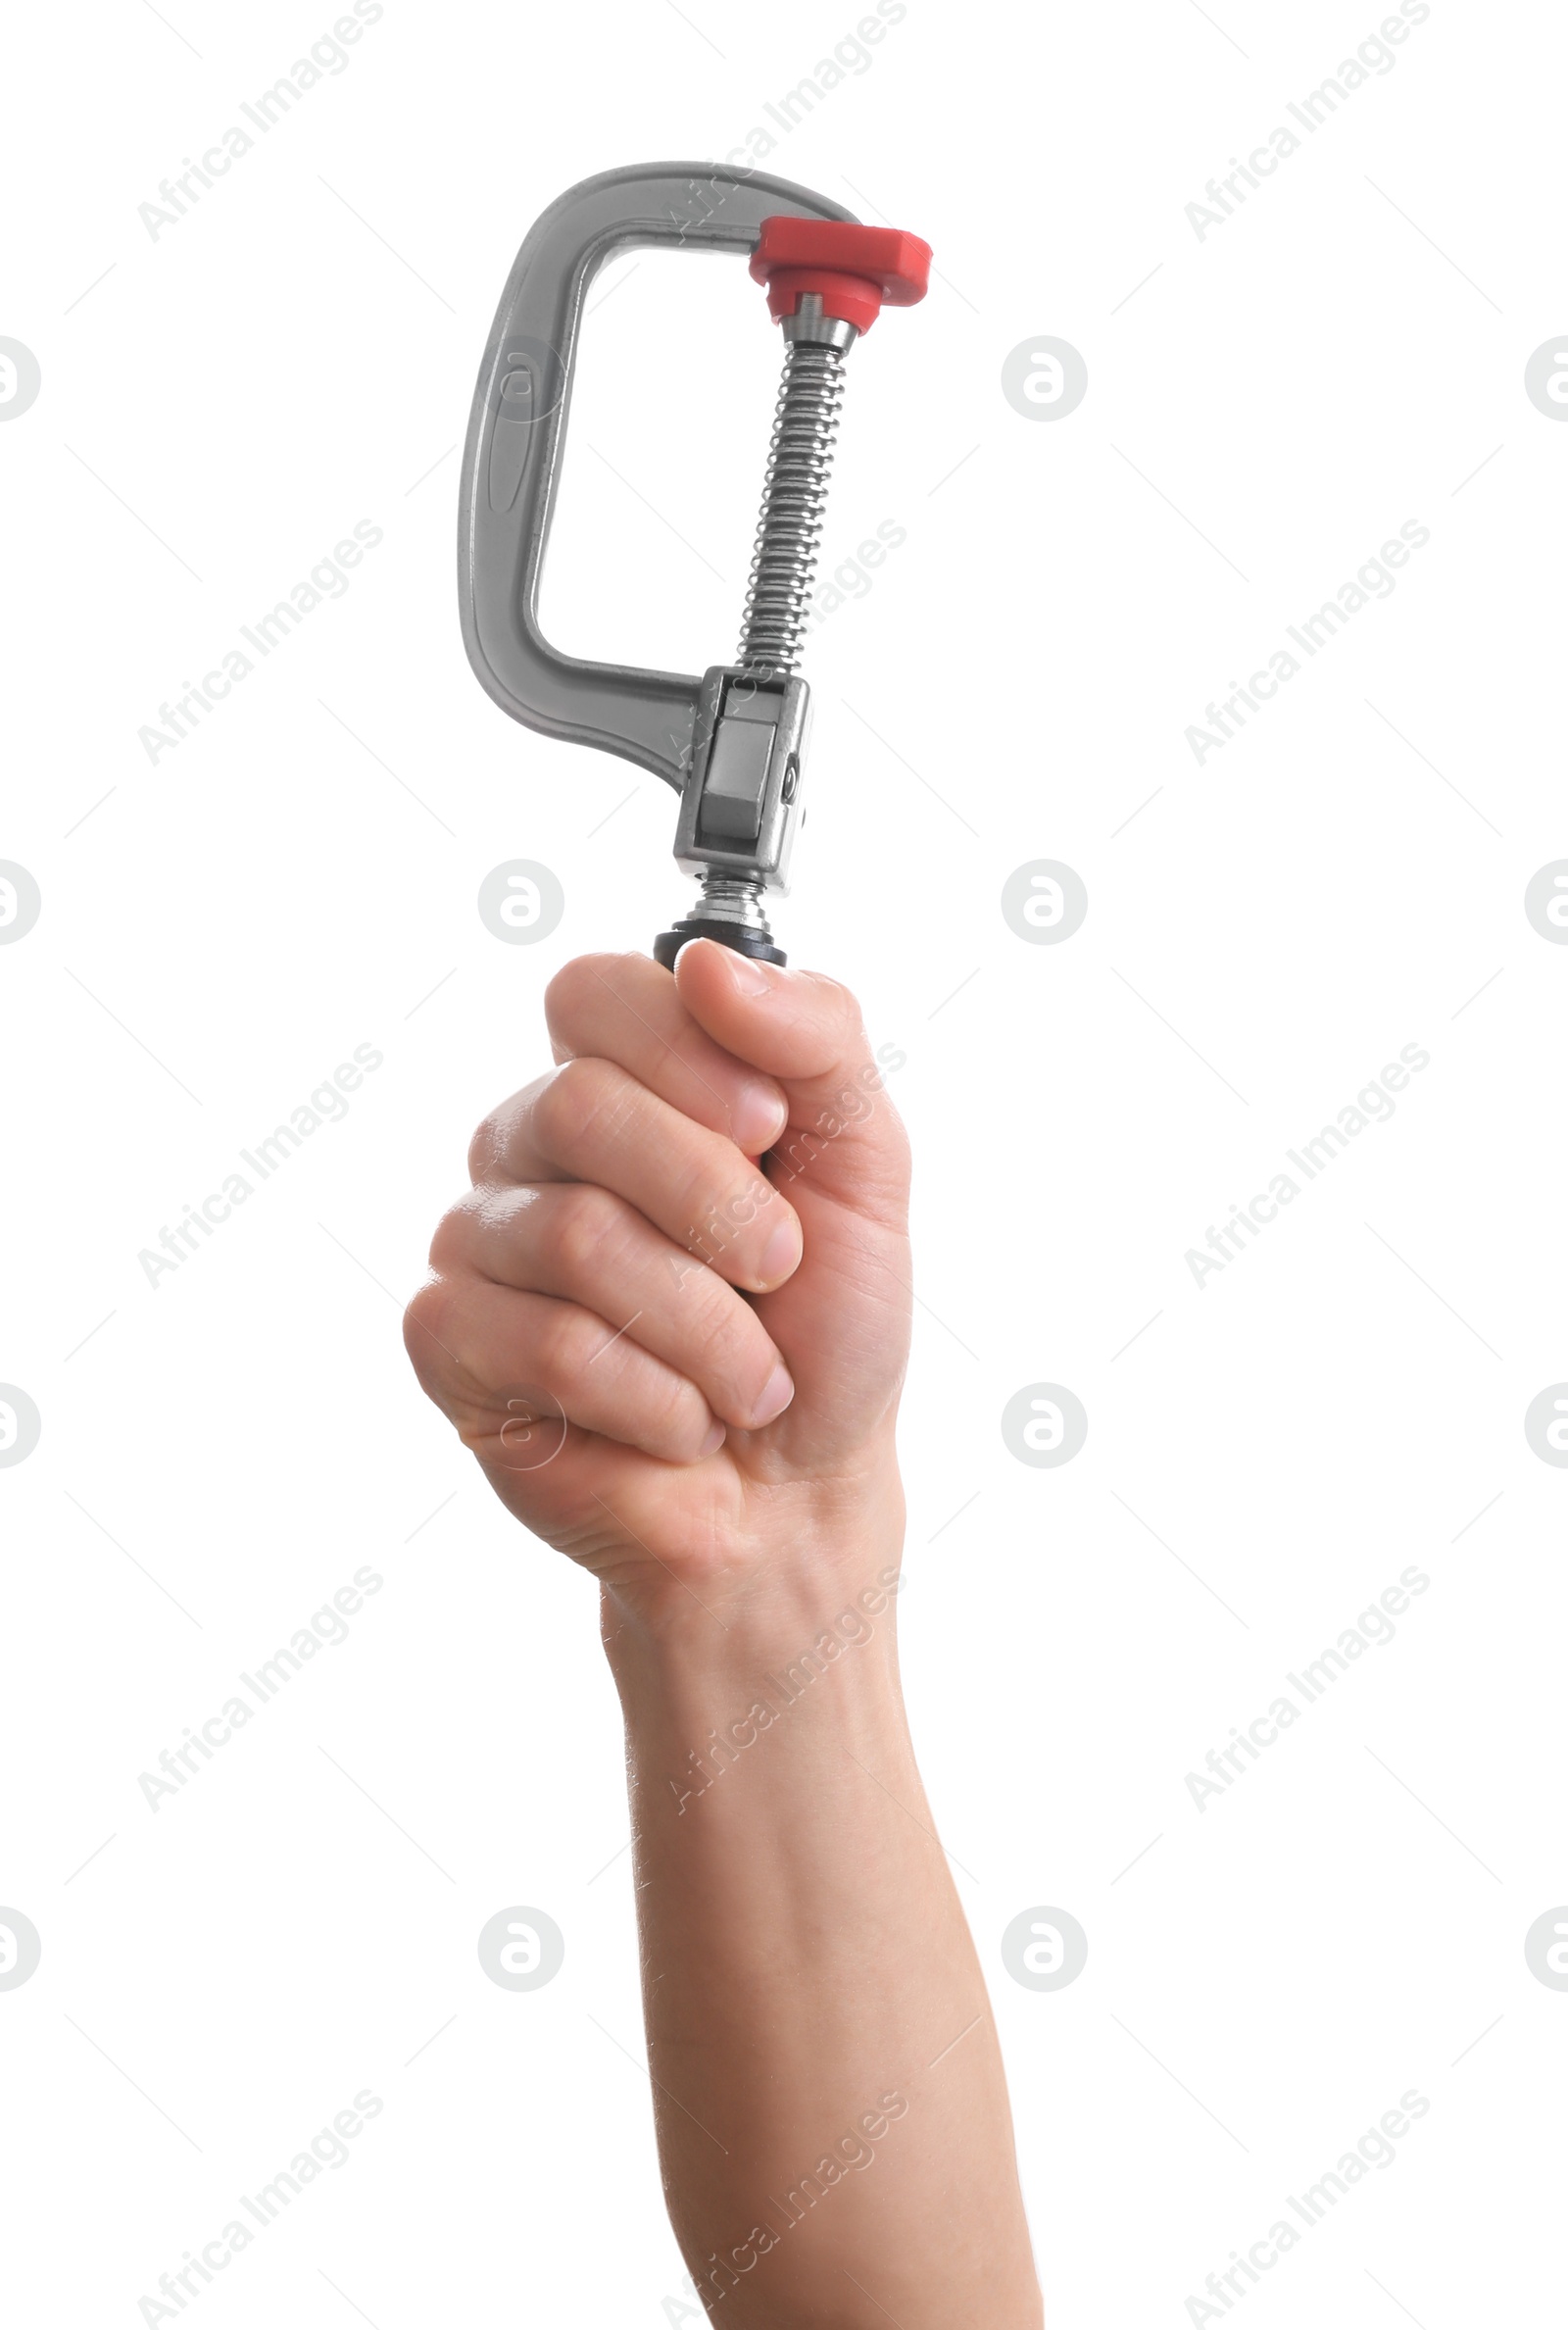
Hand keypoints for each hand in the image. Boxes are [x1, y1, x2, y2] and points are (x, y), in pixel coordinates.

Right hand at [403, 941, 910, 1621]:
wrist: (801, 1490)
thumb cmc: (825, 1324)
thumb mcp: (866, 1161)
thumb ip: (815, 1037)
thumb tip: (709, 965)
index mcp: (622, 1076)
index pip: (593, 993)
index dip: (688, 1055)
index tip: (770, 1129)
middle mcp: (532, 1143)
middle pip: (579, 1105)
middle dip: (719, 1206)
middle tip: (778, 1269)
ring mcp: (480, 1241)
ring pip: (576, 1238)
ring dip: (708, 1328)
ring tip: (743, 1374)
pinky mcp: (451, 1345)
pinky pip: (546, 1345)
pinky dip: (655, 1399)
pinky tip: (676, 1420)